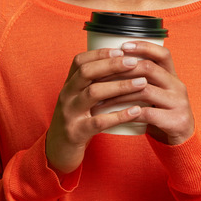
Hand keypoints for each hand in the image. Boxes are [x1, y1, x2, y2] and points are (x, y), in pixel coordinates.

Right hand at [45, 48, 149, 173]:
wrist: (58, 151)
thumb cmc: (77, 120)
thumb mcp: (79, 99)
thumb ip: (93, 83)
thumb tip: (121, 62)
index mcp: (68, 85)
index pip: (80, 61)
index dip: (100, 53)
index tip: (121, 50)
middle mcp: (66, 95)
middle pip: (87, 73)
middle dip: (112, 65)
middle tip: (134, 62)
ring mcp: (69, 114)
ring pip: (93, 93)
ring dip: (120, 86)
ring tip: (142, 83)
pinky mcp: (76, 132)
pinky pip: (99, 121)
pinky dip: (119, 115)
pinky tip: (135, 111)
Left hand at [106, 41, 195, 145]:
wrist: (182, 140)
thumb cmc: (162, 113)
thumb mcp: (158, 93)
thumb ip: (144, 80)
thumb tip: (112, 62)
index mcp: (173, 76)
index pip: (162, 53)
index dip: (143, 47)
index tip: (122, 46)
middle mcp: (178, 86)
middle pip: (149, 69)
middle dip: (122, 70)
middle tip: (100, 75)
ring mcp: (178, 103)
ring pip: (145, 90)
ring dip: (119, 93)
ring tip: (100, 98)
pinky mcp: (175, 121)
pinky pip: (147, 113)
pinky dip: (128, 113)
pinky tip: (113, 115)